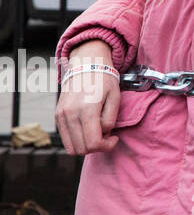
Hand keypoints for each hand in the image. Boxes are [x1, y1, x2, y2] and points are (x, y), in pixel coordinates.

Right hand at [55, 40, 120, 155]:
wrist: (86, 66)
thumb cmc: (104, 81)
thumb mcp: (115, 98)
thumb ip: (110, 120)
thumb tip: (103, 135)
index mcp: (87, 109)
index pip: (93, 143)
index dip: (106, 146)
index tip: (114, 139)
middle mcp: (70, 114)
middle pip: (82, 148)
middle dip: (97, 147)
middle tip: (107, 136)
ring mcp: (61, 116)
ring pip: (71, 147)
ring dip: (86, 146)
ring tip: (98, 133)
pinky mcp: (57, 116)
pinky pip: (66, 139)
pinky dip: (77, 140)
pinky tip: (88, 129)